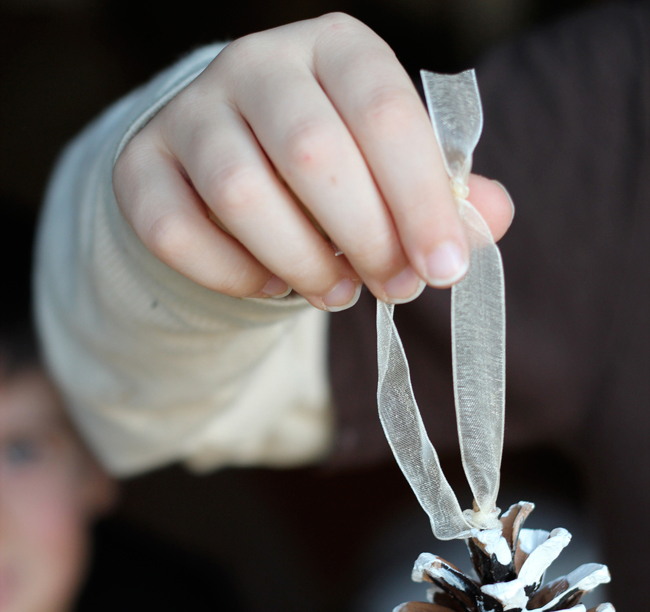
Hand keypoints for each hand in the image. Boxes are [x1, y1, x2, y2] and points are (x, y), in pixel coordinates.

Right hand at [114, 13, 513, 311]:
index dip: (420, 198)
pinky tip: (270, 284)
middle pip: (311, 151)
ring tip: (338, 293)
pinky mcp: (141, 167)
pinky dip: (233, 274)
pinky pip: (177, 232)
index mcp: (334, 48)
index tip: (445, 268)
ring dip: (303, 262)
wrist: (234, 169)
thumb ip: (443, 195)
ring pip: (241, 195)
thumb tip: (493, 216)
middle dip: (365, 238)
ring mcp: (190, 112)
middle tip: (395, 287)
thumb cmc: (333, 173)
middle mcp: (256, 64)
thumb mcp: (394, 171)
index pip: (383, 110)